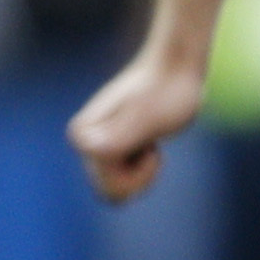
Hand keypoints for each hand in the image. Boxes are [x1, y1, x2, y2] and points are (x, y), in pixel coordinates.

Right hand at [67, 39, 208, 202]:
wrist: (176, 69)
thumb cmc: (167, 92)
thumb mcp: (146, 118)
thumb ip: (118, 137)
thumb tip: (90, 149)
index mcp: (83, 136)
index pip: (109, 187)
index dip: (138, 174)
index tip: (148, 143)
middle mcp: (83, 140)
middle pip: (110, 190)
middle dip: (139, 176)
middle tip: (152, 144)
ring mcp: (96, 142)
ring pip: (117, 185)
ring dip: (142, 170)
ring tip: (150, 139)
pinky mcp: (111, 142)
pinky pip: (124, 176)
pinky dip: (143, 166)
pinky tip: (149, 140)